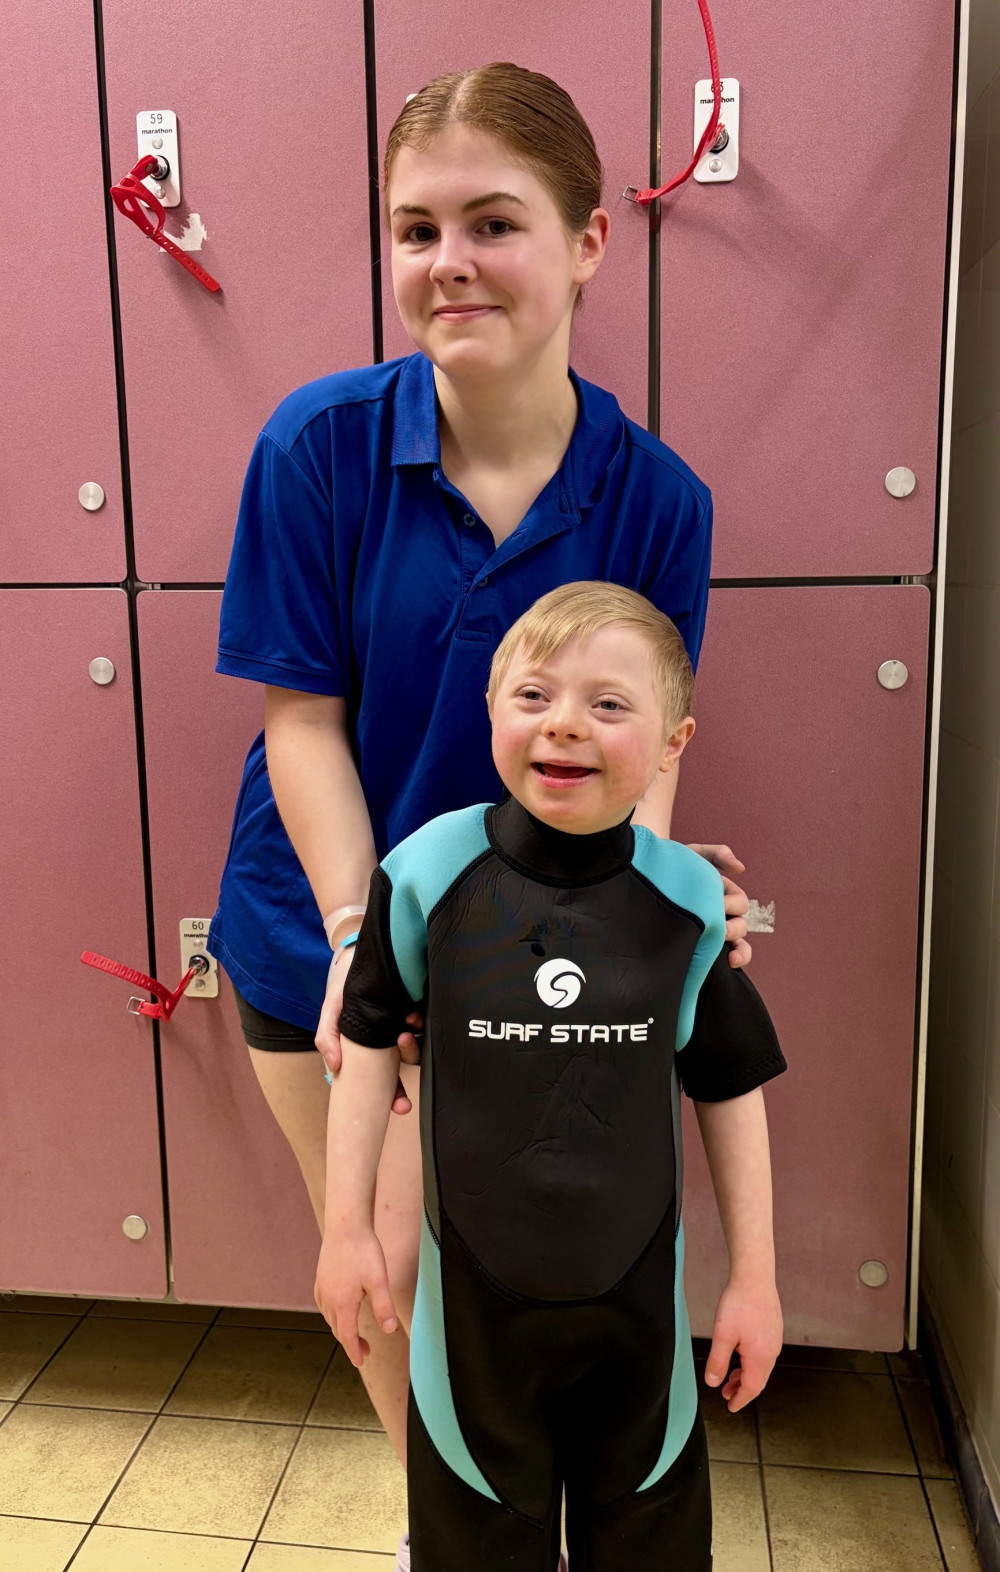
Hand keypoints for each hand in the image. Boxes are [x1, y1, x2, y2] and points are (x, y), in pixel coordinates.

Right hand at [314, 1225, 397, 1365]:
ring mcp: (322, 1288)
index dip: (354, 1352)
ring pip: (329, 1317)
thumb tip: (389, 1331)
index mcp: (343, 1303)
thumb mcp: (378, 1280)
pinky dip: (332, 1315)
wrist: (345, 1225)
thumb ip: (383, 1307)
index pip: (347, 1336)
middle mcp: (328, 1299)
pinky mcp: (320, 1278)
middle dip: (350, 1343)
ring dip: (341, 1329)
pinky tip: (338, 1311)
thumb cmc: (364, 1250)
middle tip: (365, 1350)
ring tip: (354, 1333)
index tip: (361, 1362)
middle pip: (338, 1329)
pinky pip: (323, 1305)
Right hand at [315, 947, 414, 1113]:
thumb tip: (334, 1067)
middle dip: (408, 1078)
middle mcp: (393, 1040)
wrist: (356, 953)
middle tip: (405, 1084)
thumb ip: (326, 1038)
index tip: (402, 1107)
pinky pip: (425, 1021)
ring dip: (414, 1045)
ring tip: (406, 1030)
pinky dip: (420, 1021)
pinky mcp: (416, 1004)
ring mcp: (406, 1024)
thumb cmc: (341, 989)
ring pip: (418, 1045)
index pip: (387, 1081)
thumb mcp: (329, 1013)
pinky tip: (412, 1015)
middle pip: (406, 1066)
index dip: (395, 1096)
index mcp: (374, 1050)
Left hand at [686, 844, 751, 969]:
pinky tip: (729, 963)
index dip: (734, 906)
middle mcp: (722, 915)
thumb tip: (740, 868)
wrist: (648, 878)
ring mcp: (714, 932)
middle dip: (732, 928)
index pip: (740, 904)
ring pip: (740, 945)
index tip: (720, 907)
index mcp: (723, 895)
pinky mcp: (706, 947)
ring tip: (731, 957)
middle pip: (740, 925)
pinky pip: (729, 958)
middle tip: (717, 929)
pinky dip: (737, 959)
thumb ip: (717, 854)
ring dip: (740, 950)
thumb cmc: (674, 867)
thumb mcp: (694, 854)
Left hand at [704, 1275, 782, 1411]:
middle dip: (742, 1390)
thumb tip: (713, 1382)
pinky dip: (753, 1364)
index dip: (740, 1400)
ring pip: (762, 1368)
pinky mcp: (774, 1330)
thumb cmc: (739, 1303)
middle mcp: (771, 1352)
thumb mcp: (722, 1335)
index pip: (751, 1388)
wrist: (754, 1277)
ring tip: (731, 1377)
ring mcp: (775, 1340)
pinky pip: (765, 1355)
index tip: (731, 1407)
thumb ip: (718, 1362)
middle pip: (758, 1380)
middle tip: (727, 1394)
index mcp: (760, 1357)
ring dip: (747, 1376)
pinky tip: (742, 1356)